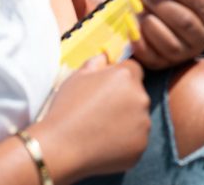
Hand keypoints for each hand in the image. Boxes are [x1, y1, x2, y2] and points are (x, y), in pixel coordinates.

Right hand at [31, 57, 150, 181]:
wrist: (60, 146)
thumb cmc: (66, 108)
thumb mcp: (78, 75)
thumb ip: (97, 62)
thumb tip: (107, 57)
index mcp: (126, 76)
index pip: (133, 69)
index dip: (119, 77)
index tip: (106, 88)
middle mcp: (141, 97)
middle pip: (137, 93)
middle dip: (124, 98)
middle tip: (100, 110)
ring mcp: (143, 123)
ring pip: (138, 116)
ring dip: (126, 119)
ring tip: (100, 127)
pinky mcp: (141, 145)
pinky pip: (136, 137)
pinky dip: (125, 140)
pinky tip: (104, 141)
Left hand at [132, 0, 203, 69]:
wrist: (166, 34)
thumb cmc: (175, 7)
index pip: (197, 2)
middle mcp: (199, 40)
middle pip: (183, 22)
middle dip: (159, 2)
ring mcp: (180, 55)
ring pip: (167, 41)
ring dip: (148, 19)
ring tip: (134, 3)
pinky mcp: (160, 64)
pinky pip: (148, 54)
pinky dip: (137, 37)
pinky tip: (128, 20)